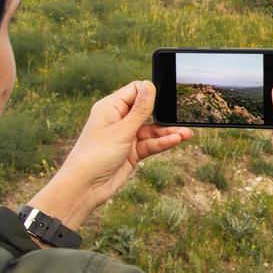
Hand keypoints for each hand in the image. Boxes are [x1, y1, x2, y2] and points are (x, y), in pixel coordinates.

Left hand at [29, 80, 190, 228]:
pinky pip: (151, 144)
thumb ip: (140, 109)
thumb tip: (150, 85)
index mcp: (111, 107)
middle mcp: (119, 120)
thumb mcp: (122, 130)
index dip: (151, 92)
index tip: (168, 97)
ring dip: (168, 132)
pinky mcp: (132, 152)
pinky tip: (176, 141)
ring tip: (187, 134)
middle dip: (164, 114)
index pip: (135, 90)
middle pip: (147, 111)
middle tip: (183, 116)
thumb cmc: (95, 155)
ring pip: (152, 130)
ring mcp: (126, 136)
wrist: (85, 187)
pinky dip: (162, 143)